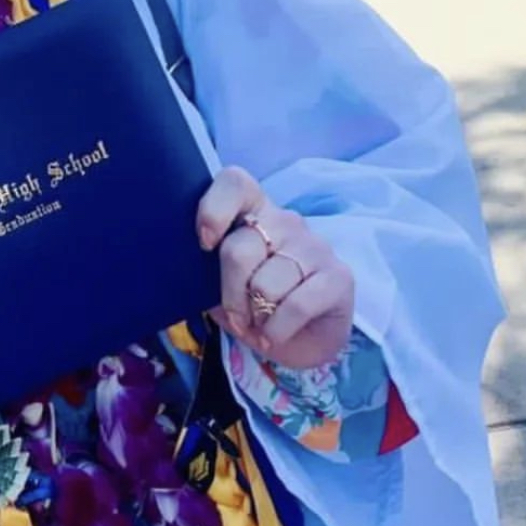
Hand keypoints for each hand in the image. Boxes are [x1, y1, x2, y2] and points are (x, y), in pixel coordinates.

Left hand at [197, 166, 354, 369]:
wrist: (300, 342)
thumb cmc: (253, 305)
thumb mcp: (220, 286)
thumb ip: (205, 268)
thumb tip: (186, 264)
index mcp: (253, 211)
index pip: (235, 183)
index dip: (214, 209)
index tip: (204, 244)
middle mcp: (285, 221)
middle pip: (240, 248)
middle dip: (230, 292)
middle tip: (235, 315)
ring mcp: (315, 246)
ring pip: (266, 283)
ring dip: (255, 316)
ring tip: (259, 325)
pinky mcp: (339, 276)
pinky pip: (296, 305)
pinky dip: (276, 329)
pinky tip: (273, 335)